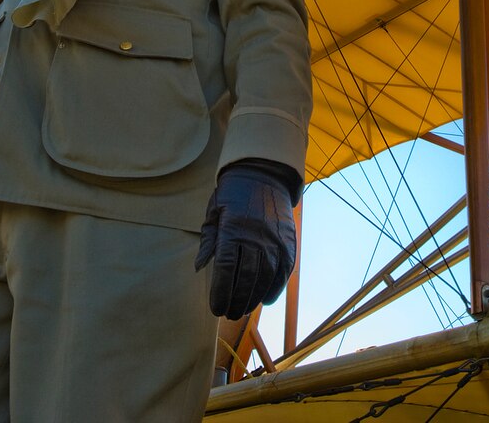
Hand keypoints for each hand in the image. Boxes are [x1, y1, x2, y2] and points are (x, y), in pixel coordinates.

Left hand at [195, 160, 298, 318]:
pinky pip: (284, 270)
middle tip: (228, 314)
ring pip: (266, 277)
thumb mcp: (215, 211)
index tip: (216, 308)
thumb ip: (209, 240)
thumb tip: (200, 267)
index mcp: (233, 229)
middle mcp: (256, 236)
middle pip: (247, 278)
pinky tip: (265, 299)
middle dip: (236, 301)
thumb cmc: (234, 194)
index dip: (221, 292)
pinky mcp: (289, 241)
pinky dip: (275, 287)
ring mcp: (275, 239)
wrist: (265, 174)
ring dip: (254, 298)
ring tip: (243, 310)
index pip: (226, 268)